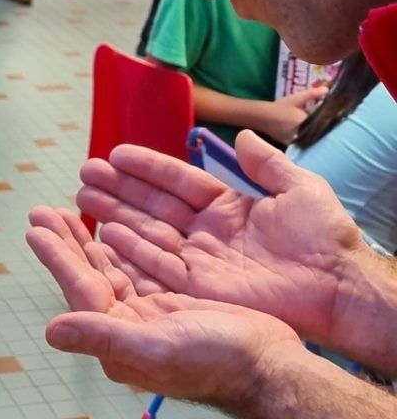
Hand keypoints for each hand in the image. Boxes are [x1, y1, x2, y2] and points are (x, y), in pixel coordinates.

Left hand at [27, 207, 301, 402]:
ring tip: (67, 210)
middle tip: (43, 210)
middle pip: (89, 273)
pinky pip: (137, 266)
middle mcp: (130, 325)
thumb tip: (51, 332)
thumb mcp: (157, 349)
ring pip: (111, 266)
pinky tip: (109, 228)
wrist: (271, 368)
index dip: (57, 257)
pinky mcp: (173, 302)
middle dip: (66, 241)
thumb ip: (103, 336)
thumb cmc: (218, 363)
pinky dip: (121, 244)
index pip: (80, 288)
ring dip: (88, 239)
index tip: (35, 228)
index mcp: (120, 338)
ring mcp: (151, 312)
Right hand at [75, 130, 368, 347]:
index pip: (177, 180)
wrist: (341, 286)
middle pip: (153, 204)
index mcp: (226, 206)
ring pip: (149, 231)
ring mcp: (201, 258)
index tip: (116, 153)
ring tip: (83, 197)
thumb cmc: (326, 237)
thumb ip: (267, 163)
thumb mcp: (299, 188)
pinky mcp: (201, 286)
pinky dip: (132, 249)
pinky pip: (159, 264)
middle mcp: (207, 230)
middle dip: (119, 188)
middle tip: (85, 172)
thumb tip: (242, 137)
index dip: (147, 166)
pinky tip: (106, 234)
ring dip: (116, 215)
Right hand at [260, 86, 329, 143]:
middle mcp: (301, 134)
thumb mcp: (296, 99)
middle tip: (330, 123)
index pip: (323, 123)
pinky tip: (310, 134)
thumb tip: (328, 89)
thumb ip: (312, 94)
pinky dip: (308, 138)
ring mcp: (296, 142)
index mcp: (304, 122)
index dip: (330, 121)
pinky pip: (304, 142)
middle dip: (324, 128)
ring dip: (316, 134)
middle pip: (318, 133)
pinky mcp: (292, 146)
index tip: (336, 118)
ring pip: (312, 139)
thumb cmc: (280, 107)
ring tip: (322, 129)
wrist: (261, 117)